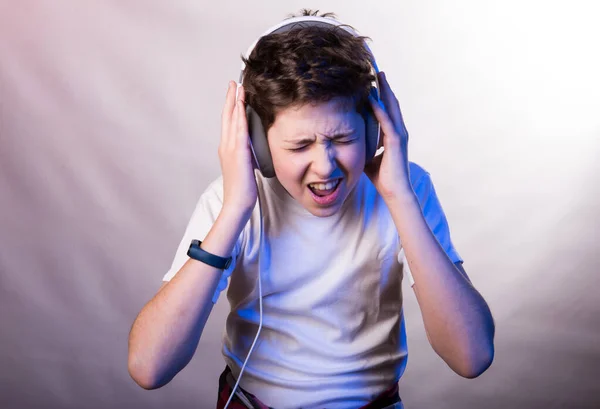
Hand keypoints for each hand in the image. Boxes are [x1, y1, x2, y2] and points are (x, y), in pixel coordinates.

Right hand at [218, 81, 257, 216]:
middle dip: (231, 98)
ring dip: (235, 101)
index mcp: (227, 149)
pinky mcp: (238, 153)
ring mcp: (230, 148)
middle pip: (227, 116)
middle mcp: (226, 146)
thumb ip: (246, 155)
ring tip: (238, 86)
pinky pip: (239, 130)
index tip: (234, 93)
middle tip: (234, 82)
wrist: (237, 203)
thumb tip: (252, 149)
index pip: (229, 123)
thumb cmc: (242, 189)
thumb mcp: (245, 167)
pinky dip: (240, 116)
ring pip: (232, 119)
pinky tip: (242, 105)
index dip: (231, 106)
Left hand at [364, 72, 412, 200]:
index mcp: (393, 134)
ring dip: (384, 91)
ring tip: (377, 76)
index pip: (387, 109)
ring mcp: (399, 135)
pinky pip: (387, 122)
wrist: (394, 192)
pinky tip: (373, 99)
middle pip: (391, 103)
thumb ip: (363, 145)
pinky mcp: (396, 142)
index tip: (373, 81)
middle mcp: (399, 131)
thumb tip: (349, 141)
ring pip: (391, 108)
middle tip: (377, 70)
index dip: (381, 94)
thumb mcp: (368, 156)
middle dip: (384, 86)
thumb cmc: (382, 177)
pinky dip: (380, 109)